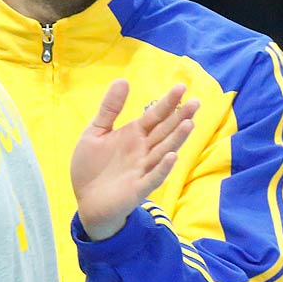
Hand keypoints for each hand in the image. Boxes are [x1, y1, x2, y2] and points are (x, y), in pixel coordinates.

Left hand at [71, 80, 197, 240]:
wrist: (86, 201)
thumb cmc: (92, 166)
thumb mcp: (95, 132)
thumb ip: (109, 108)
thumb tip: (122, 80)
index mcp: (134, 135)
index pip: (155, 116)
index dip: (167, 102)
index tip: (181, 87)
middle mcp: (143, 150)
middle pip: (165, 131)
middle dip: (180, 117)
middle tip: (196, 102)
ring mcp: (143, 169)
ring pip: (163, 151)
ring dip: (176, 139)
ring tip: (189, 123)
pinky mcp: (138, 188)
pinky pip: (153, 177)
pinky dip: (162, 168)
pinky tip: (172, 156)